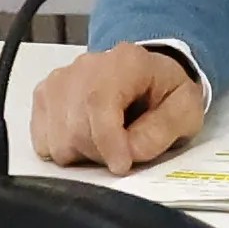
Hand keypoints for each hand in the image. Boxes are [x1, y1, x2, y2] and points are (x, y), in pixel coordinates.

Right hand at [28, 43, 207, 172]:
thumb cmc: (166, 92)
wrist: (148, 75)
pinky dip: (65, 149)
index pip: (99, 101)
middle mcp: (84, 66)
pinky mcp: (43, 97)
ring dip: (83, 154)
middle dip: (101, 153)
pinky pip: (43, 142)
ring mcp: (58, 81)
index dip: (107, 140)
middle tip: (124, 152)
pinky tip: (87, 138)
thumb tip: (129, 152)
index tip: (122, 165)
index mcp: (125, 62)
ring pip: (56, 140)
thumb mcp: (185, 110)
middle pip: (75, 127)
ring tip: (107, 142)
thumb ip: (162, 130)